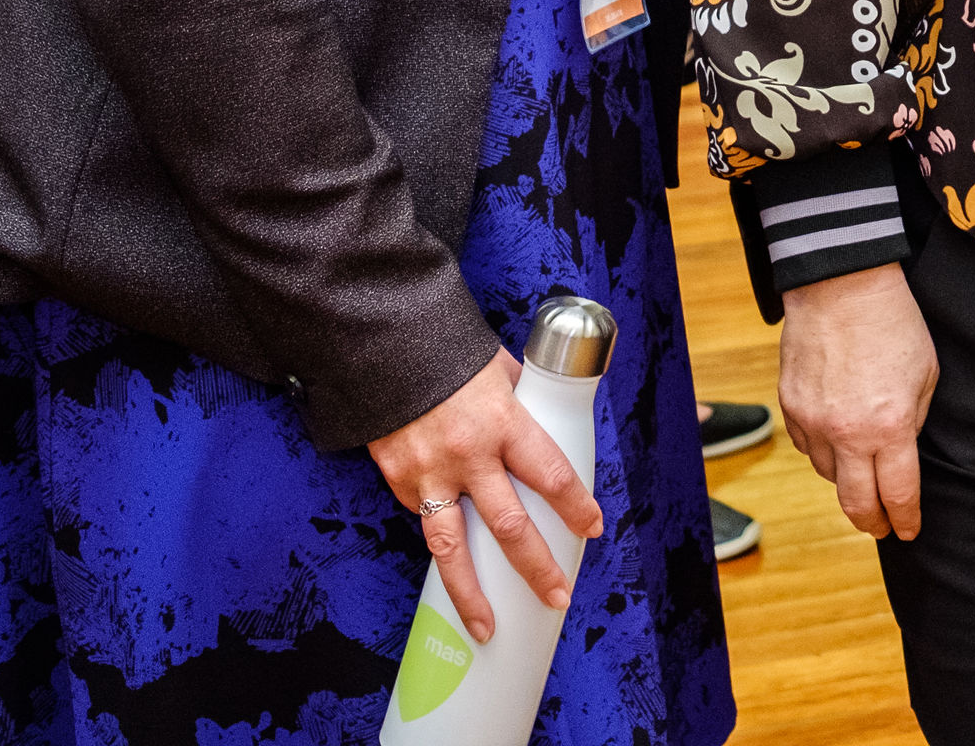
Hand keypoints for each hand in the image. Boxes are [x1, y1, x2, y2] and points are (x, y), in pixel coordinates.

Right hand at [366, 350, 602, 643]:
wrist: (382, 347)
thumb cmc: (448, 353)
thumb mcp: (498, 368)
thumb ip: (523, 398)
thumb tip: (551, 412)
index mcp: (503, 423)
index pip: (550, 475)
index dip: (575, 506)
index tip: (592, 528)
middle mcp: (468, 456)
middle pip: (509, 527)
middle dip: (537, 567)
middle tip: (557, 596)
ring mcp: (429, 474)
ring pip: (452, 549)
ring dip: (472, 593)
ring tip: (487, 627)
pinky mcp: (399, 483)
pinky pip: (425, 519)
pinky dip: (442, 540)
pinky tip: (453, 560)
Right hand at [781, 263, 938, 539]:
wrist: (841, 285)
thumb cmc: (893, 324)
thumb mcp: (926, 374)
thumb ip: (914, 420)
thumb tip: (901, 451)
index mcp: (889, 427)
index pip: (898, 493)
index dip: (905, 518)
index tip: (909, 530)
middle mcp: (847, 433)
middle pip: (856, 503)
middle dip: (872, 522)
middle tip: (883, 527)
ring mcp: (813, 422)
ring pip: (827, 475)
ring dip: (846, 480)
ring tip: (861, 472)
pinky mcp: (790, 407)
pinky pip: (806, 447)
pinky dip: (822, 451)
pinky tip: (836, 440)